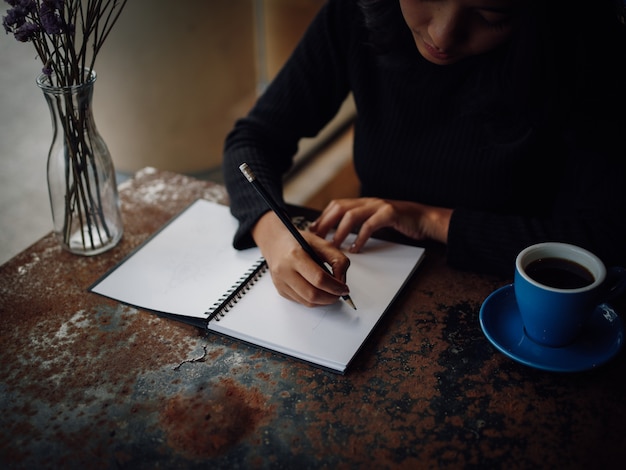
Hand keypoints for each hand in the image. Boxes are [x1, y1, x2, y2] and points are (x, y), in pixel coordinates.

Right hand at [251, 211, 350, 306]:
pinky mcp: (281, 291)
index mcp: (295, 256)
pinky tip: (319, 291)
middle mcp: (284, 271)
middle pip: (312, 295)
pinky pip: (302, 302)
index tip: (344, 288)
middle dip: (331, 297)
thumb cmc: (298, 242)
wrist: (275, 243)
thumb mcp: (322, 243)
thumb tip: (342, 282)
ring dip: (324, 301)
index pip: (319, 279)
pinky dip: (314, 300)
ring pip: (308, 302)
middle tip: (340, 293)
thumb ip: (338, 260)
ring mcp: (281, 283)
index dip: (335, 287)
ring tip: (331, 292)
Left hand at [309, 198, 451, 251]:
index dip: (322, 217)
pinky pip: (370, 225)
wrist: (425, 218)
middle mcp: (368, 201)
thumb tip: (339, 237)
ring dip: (340, 232)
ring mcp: (379, 206)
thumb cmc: (400, 222)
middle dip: (326, 223)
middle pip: (340, 207)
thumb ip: (359, 224)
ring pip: (352, 216)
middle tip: (317, 239)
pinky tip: (355, 248)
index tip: (312, 231)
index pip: (336, 205)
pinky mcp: (390, 213)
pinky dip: (360, 238)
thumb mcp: (376, 220)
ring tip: (333, 246)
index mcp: (363, 202)